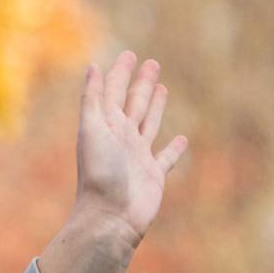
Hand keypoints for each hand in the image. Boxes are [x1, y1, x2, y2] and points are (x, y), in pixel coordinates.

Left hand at [74, 51, 188, 244]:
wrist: (110, 218)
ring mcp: (138, 157)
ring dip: (155, 106)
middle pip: (133, 104)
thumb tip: (93, 66)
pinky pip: (166, 158)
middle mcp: (121, 140)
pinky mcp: (154, 175)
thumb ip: (92, 100)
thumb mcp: (92, 130)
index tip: (129, 54)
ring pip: (149, 124)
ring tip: (162, 88)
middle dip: (140, 84)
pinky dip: (174, 148)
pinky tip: (181, 138)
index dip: (120, 73)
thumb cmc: (99, 174)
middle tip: (150, 63)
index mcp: (106, 127)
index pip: (112, 93)